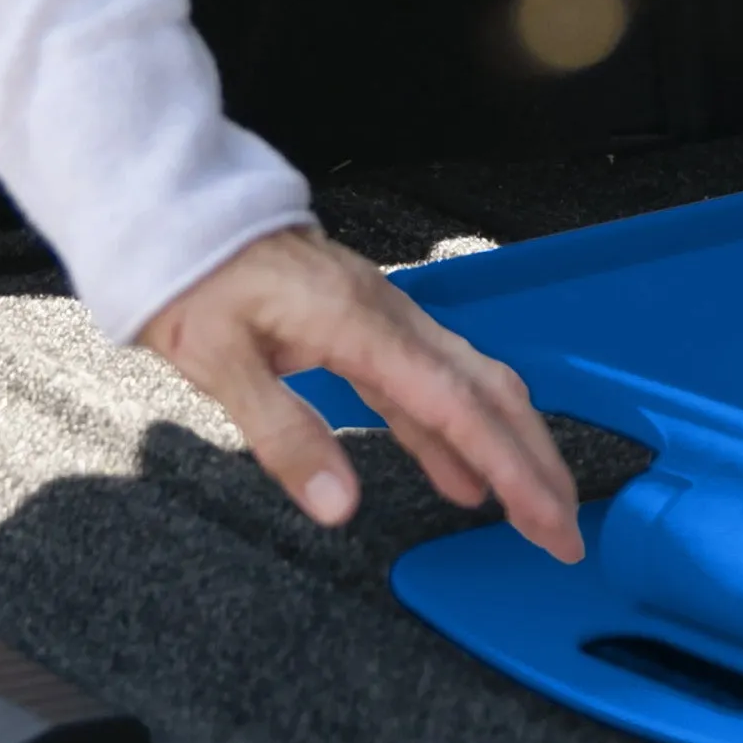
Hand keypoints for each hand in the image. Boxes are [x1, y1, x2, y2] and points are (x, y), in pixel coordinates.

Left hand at [141, 225, 582, 562]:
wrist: (177, 210)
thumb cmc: (191, 275)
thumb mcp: (216, 360)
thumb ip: (282, 433)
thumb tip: (339, 505)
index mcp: (359, 324)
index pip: (457, 407)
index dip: (510, 468)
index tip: (547, 521)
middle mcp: (387, 315)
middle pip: (488, 392)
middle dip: (536, 463)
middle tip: (564, 532)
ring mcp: (382, 316)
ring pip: (468, 385)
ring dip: (506, 448)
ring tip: (532, 511)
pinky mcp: (365, 324)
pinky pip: (428, 383)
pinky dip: (456, 433)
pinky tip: (460, 475)